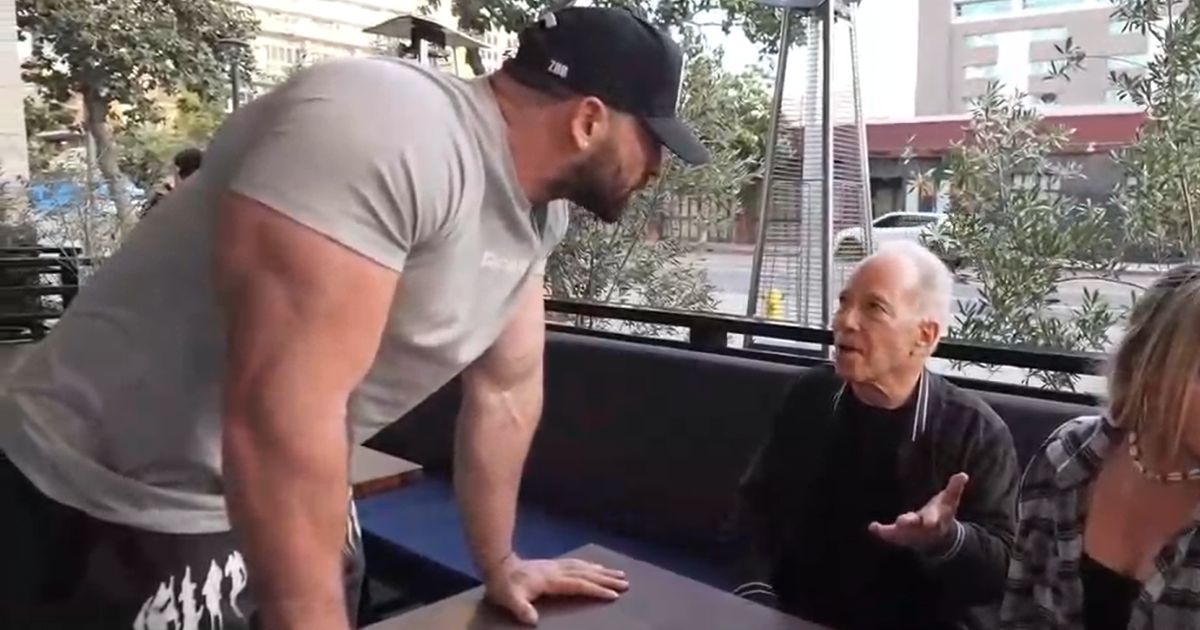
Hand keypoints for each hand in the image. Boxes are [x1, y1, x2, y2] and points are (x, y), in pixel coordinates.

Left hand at [484, 554, 629, 624]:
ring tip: (618, 573)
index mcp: (551, 580)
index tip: (614, 595)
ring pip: (584, 566)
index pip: (579, 584)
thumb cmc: (503, 585)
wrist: (496, 565)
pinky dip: (590, 565)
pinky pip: (577, 563)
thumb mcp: (508, 599)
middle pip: (587, 573)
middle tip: (626, 582)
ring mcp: (555, 565)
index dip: (596, 590)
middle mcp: (557, 570)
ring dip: (602, 570)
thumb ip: (521, 609)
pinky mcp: (552, 564)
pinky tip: (595, 565)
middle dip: (607, 579)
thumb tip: (532, 621)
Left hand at [869, 472, 967, 550]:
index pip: (934, 519)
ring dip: (891, 531)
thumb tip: (963, 475)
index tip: (930, 521)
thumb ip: (954, 488)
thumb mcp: (949, 501)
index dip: (932, 519)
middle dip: (909, 523)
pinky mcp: (900, 536)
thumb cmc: (943, 514)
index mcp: (935, 519)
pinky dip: (881, 532)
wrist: (938, 539)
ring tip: (879, 529)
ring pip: (901, 534)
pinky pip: (890, 535)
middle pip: (916, 526)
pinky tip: (872, 527)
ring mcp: (910, 533)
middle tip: (901, 522)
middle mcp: (921, 528)